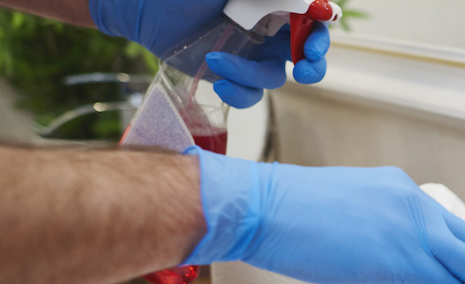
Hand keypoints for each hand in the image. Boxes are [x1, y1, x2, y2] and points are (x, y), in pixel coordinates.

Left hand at [89, 0, 329, 107]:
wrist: (145, 9)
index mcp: (275, 5)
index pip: (313, 19)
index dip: (319, 33)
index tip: (310, 44)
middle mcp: (269, 30)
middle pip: (307, 53)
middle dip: (312, 64)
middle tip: (304, 70)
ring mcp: (252, 54)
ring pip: (274, 76)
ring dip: (251, 74)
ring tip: (218, 62)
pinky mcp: (232, 74)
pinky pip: (249, 93)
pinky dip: (239, 92)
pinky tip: (218, 80)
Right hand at [181, 147, 464, 283]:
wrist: (267, 207)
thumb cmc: (289, 209)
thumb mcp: (346, 206)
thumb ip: (376, 224)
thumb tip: (384, 251)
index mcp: (397, 187)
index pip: (444, 220)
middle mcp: (410, 202)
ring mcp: (407, 228)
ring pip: (464, 257)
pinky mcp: (398, 255)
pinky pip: (444, 278)